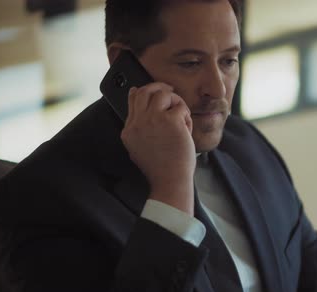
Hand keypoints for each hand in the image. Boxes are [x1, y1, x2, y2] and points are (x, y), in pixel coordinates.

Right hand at [121, 82, 194, 215]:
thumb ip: (137, 126)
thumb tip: (134, 96)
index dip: (143, 91)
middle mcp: (138, 122)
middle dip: (158, 87)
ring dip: (176, 101)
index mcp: (129, 130)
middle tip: (170, 91)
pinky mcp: (170, 120)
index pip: (133, 100)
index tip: (151, 90)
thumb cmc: (160, 168)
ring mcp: (153, 119)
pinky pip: (180, 107)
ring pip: (163, 94)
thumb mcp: (139, 147)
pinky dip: (186, 117)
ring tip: (182, 116)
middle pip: (145, 91)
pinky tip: (187, 130)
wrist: (170, 180)